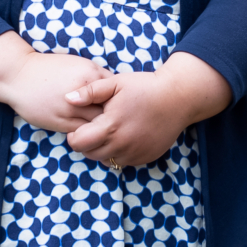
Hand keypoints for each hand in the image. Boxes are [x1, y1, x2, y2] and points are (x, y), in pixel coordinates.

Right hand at [0, 33, 110, 134]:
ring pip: (99, 124)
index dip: (120, 99)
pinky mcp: (61, 122)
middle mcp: (83, 92)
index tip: (120, 104)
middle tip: (118, 120)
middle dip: (116, 115)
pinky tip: (90, 131)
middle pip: (112, 110)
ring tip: (106, 128)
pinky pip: (84, 132)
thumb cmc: (47, 69)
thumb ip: (95, 77)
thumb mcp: (75, 64)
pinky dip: (90, 133)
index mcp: (89, 74)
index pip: (117, 91)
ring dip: (103, 127)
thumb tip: (116, 92)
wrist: (16, 75)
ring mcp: (71, 109)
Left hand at [64, 53, 232, 168]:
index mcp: (110, 126)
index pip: (78, 143)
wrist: (179, 97)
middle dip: (86, 144)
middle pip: (90, 154)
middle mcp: (122, 144)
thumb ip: (89, 92)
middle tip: (92, 129)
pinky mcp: (147, 157)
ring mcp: (136, 153)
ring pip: (107, 161)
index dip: (73, 136)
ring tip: (107, 133)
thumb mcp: (114, 83)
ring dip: (102, 151)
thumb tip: (67, 99)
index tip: (79, 126)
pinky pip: (125, 163)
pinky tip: (122, 138)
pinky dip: (119, 154)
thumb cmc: (144, 87)